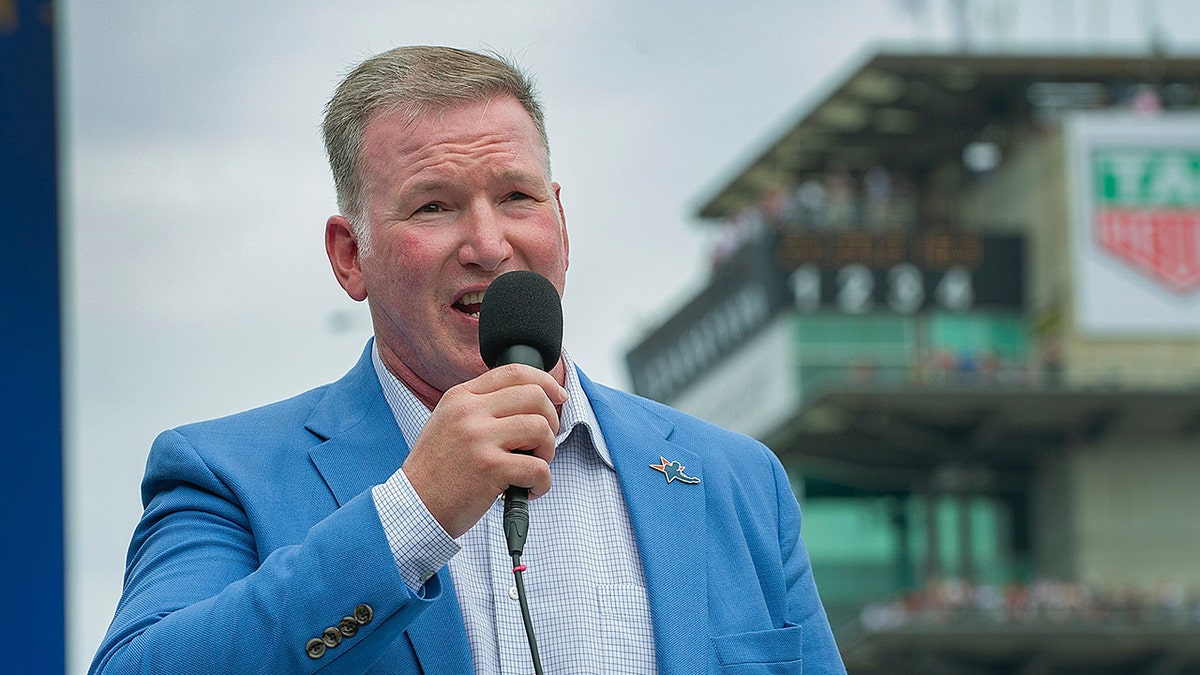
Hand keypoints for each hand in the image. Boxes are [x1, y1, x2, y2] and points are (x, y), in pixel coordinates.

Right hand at [402, 364, 566, 537]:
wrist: (415, 506)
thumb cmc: (437, 470)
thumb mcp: (450, 422)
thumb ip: (482, 407)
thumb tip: (533, 399)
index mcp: (461, 397)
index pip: (514, 372)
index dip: (545, 381)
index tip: (558, 396)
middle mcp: (469, 412)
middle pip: (535, 397)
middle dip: (551, 420)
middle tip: (541, 444)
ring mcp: (478, 438)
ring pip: (541, 428)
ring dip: (547, 452)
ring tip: (532, 468)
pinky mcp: (489, 468)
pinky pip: (538, 468)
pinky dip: (542, 482)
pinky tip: (528, 490)